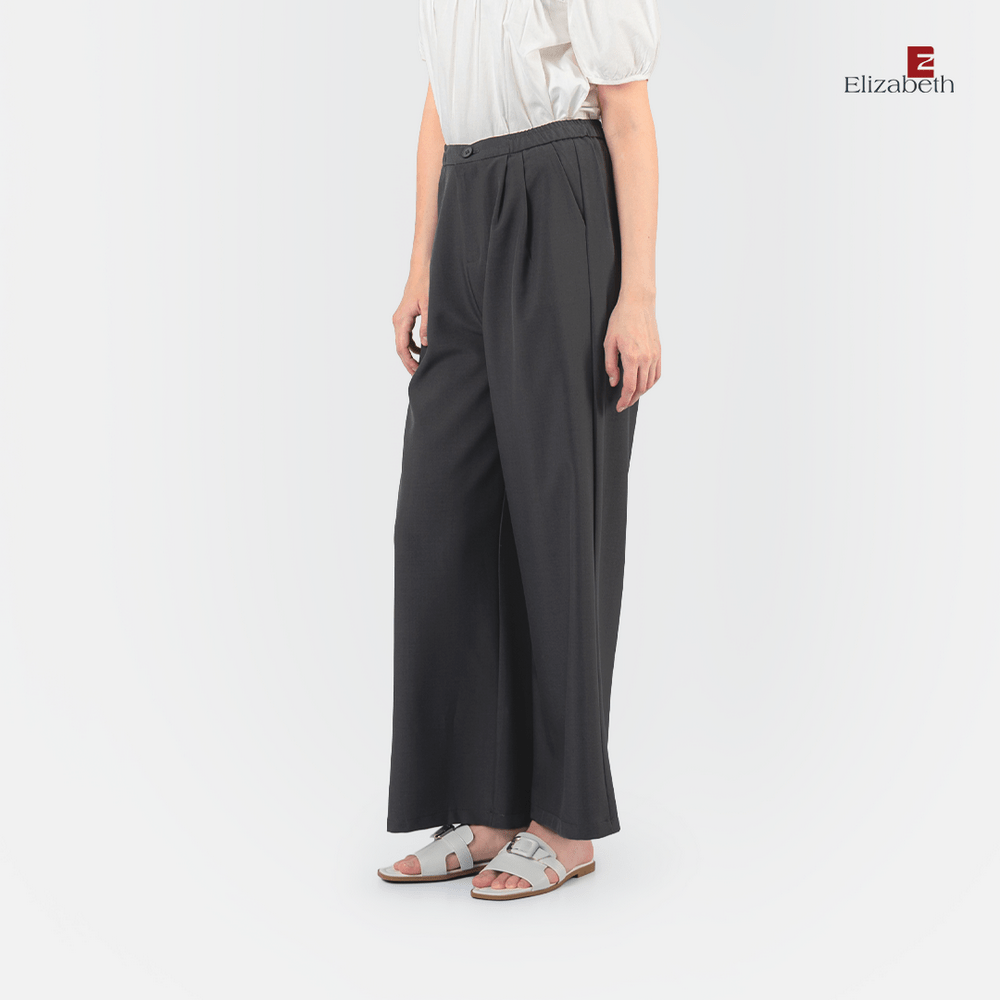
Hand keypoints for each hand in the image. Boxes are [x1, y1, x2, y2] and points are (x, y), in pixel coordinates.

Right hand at [393, 269, 429, 374]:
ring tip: (420, 365)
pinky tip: (422, 350)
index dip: (408, 361)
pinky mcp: (405, 317)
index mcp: (401, 320)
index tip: (416, 371)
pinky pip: (406, 336)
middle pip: (400, 347)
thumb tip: (426, 344)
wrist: (422, 270)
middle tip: (418, 374)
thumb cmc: (425, 284)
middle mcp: (398, 320)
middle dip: (408, 362)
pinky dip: (412, 345)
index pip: (401, 347)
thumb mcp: (429, 305)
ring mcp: (401, 319)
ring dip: (410, 354)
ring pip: (403, 342)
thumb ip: (427, 325)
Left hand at [604, 292, 660, 410]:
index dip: (624, 400)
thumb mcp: (609, 343)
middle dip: (631, 399)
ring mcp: (655, 355)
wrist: (638, 304)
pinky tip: (643, 384)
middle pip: (640, 388)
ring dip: (641, 393)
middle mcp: (646, 358)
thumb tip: (614, 382)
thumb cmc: (621, 320)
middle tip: (623, 404)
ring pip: (650, 383)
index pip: (630, 387)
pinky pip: (657, 373)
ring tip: (631, 396)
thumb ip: (611, 365)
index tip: (619, 406)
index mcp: (632, 357)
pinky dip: (650, 383)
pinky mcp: (659, 351)